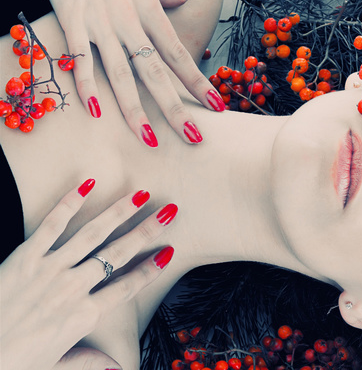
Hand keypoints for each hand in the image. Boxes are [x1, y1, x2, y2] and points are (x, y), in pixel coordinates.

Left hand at [0, 179, 176, 368]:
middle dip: (147, 231)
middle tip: (168, 212)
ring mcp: (49, 270)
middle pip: (118, 254)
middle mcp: (72, 289)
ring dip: (119, 213)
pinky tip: (86, 187)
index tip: (168, 253)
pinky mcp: (24, 258)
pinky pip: (51, 226)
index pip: (127, 287)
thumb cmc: (12, 363)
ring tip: (139, 195)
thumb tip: (117, 367)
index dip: (151, 269)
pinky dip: (69, 204)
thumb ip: (88, 363)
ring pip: (93, 235)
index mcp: (83, 316)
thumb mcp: (55, 367)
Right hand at [39, 0, 224, 145]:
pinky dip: (86, 85)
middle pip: (156, 73)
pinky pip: (80, 59)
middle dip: (175, 108)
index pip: (178, 55)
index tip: (217, 106)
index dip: (198, 83)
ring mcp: (101, 25)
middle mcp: (130, 23)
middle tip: (193, 137)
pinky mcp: (72, 22)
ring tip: (149, 138)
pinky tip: (96, 111)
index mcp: (150, 13)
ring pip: (121, 74)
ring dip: (135, 110)